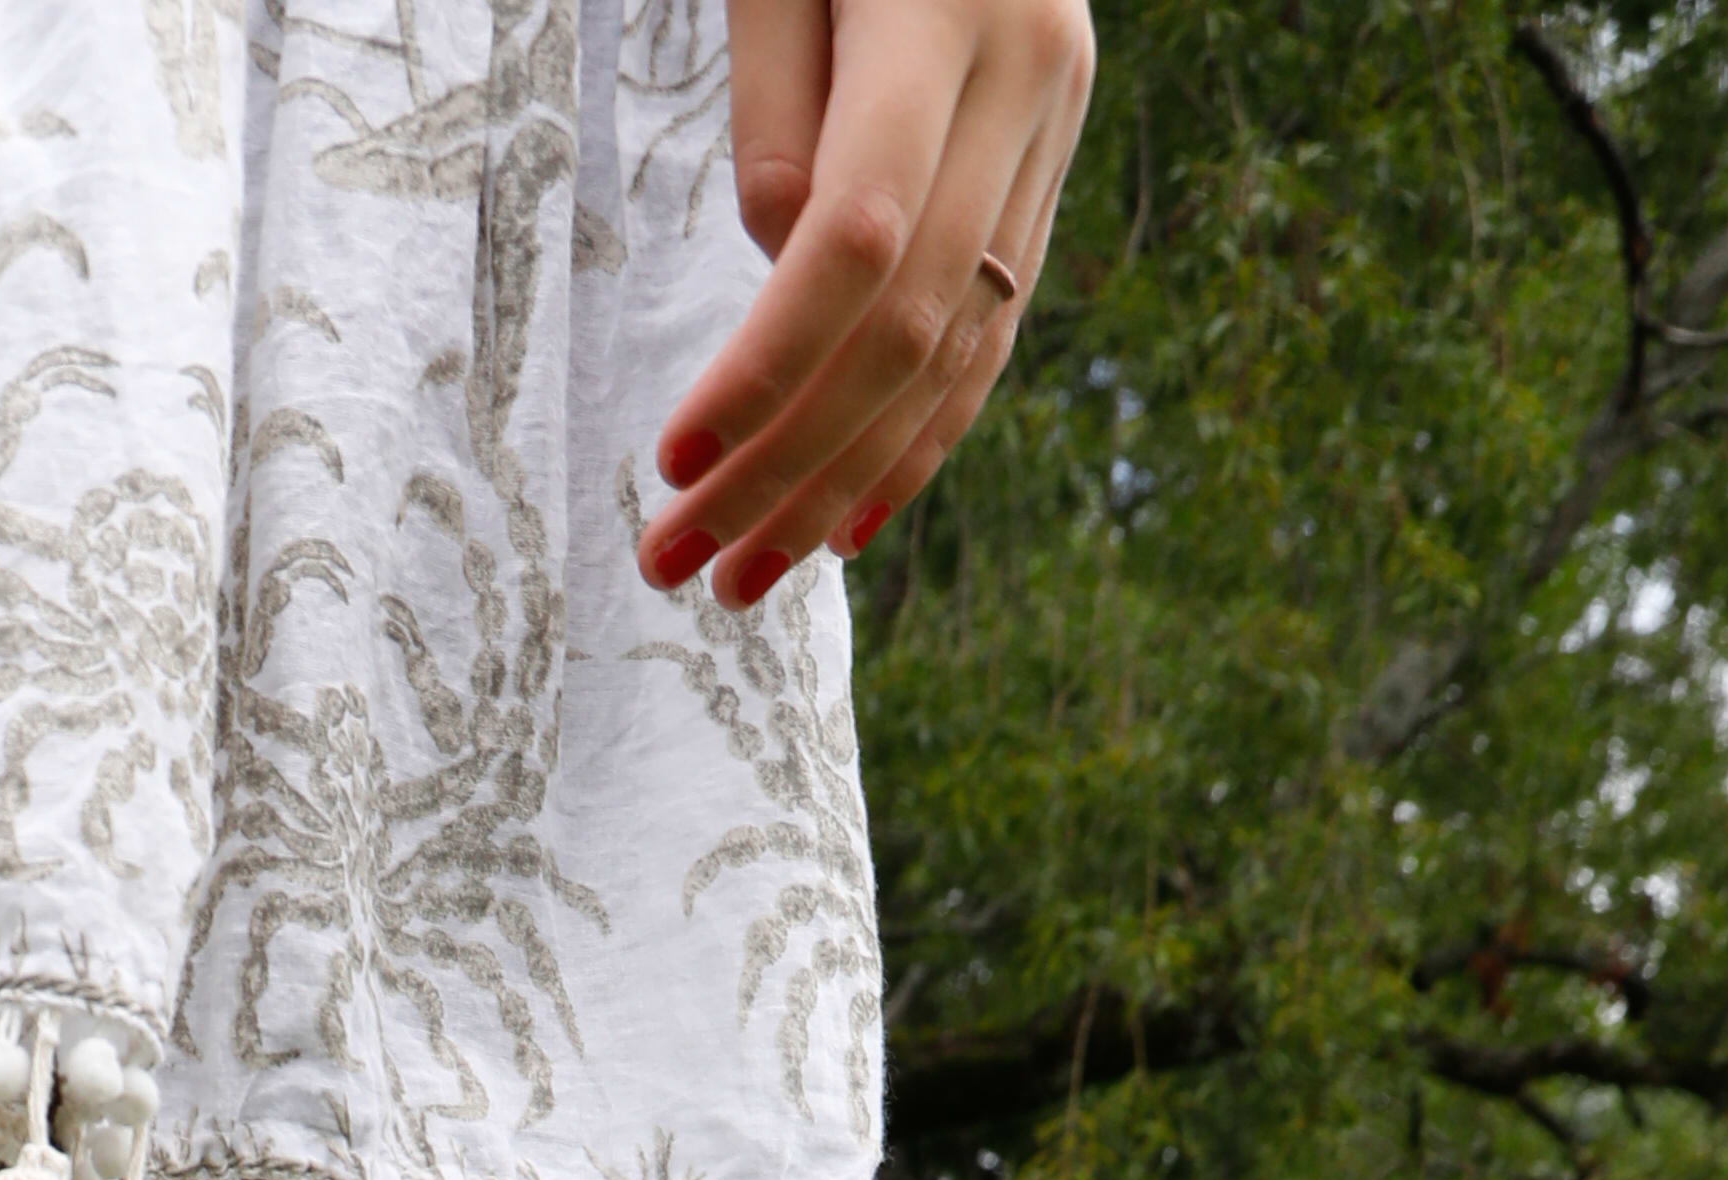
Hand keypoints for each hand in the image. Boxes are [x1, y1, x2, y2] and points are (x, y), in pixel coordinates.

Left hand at [643, 0, 1094, 606]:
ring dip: (844, 485)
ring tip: (743, 577)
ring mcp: (1055, 122)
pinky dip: (919, 435)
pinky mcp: (1052, 154)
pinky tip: (851, 522)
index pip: (855, 241)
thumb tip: (783, 270)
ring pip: (960, 350)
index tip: (671, 455)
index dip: (765, 365)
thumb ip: (780, 103)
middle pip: (906, 325)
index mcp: (948, 20)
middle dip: (786, 466)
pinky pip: (990, 325)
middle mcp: (1027, 80)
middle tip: (678, 569)